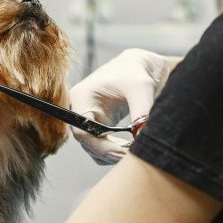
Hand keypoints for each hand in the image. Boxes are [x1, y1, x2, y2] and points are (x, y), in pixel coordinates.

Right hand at [69, 48, 176, 164]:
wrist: (139, 66)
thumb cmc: (136, 71)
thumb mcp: (141, 88)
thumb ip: (142, 112)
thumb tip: (142, 138)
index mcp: (82, 98)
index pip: (82, 132)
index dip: (102, 147)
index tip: (124, 152)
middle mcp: (80, 111)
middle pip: (88, 144)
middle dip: (110, 153)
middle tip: (133, 155)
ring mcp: (88, 121)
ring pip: (94, 150)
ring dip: (112, 155)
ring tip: (134, 151)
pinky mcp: (98, 128)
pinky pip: (102, 148)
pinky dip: (115, 152)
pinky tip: (131, 148)